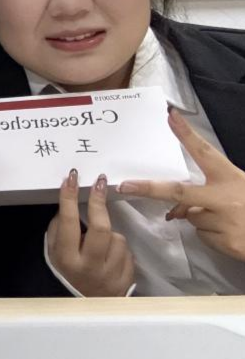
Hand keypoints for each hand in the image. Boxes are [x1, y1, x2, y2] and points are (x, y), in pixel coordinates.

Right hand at [46, 169, 133, 295]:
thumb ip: (58, 228)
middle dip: (99, 202)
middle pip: (100, 228)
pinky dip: (118, 248)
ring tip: (100, 242)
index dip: (69, 197)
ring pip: (117, 238)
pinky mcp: (127, 278)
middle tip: (100, 182)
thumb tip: (70, 204)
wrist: (89, 304)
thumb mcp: (53, 252)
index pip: (69, 222)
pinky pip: (127, 251)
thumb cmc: (68, 270)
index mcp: (67, 258)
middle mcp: (89, 266)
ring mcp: (111, 274)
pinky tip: (110, 255)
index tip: (72, 178)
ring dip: (110, 233)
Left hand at [118, 110, 244, 261]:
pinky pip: (202, 234)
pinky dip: (209, 233)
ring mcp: (225, 220)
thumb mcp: (237, 190)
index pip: (204, 152)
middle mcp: (226, 197)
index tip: (170, 116)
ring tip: (226, 218)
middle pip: (178, 191)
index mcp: (230, 177)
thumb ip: (210, 191)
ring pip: (191, 217)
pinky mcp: (227, 242)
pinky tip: (229, 231)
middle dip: (149, 188)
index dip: (187, 134)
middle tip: (125, 186)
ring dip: (200, 217)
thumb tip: (178, 208)